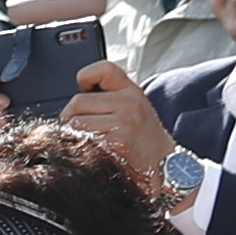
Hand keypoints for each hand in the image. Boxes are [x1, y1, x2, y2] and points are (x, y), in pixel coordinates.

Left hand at [64, 57, 173, 188]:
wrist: (164, 165)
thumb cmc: (143, 139)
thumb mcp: (133, 108)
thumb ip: (109, 99)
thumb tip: (75, 102)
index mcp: (131, 91)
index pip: (102, 69)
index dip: (86, 77)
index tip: (84, 90)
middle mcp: (129, 102)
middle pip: (77, 102)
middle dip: (70, 117)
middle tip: (77, 128)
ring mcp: (124, 121)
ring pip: (75, 123)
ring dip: (73, 135)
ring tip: (88, 141)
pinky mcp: (117, 141)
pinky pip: (82, 140)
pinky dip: (80, 147)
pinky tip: (94, 151)